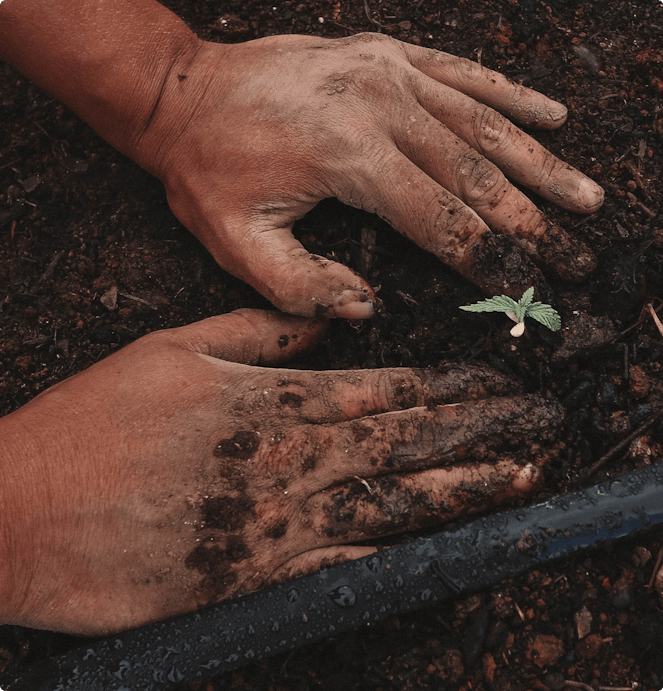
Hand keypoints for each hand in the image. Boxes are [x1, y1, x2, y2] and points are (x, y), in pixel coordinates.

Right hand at [0, 309, 562, 634]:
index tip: (497, 382)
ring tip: (519, 480)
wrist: (28, 510)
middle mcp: (287, 460)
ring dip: (460, 490)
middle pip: (404, 443)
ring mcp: (276, 522)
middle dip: (479, 432)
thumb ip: (257, 333)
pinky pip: (342, 564)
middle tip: (539, 426)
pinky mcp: (254, 575)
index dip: (449, 386)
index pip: (384, 390)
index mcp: (270, 401)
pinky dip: (397, 553)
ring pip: (391, 503)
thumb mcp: (174, 349)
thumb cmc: (94, 421)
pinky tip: (442, 546)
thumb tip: (324, 323)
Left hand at [136, 32, 603, 316]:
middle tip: (577, 257)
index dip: (490, 261)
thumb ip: (302, 288)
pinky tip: (552, 115)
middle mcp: (380, 106)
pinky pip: (463, 74)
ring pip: (484, 124)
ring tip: (584, 197)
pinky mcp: (385, 55)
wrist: (182, 94)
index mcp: (349, 157)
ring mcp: (387, 72)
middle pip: (477, 174)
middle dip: (532, 223)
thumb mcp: (237, 245)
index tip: (529, 290)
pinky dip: (510, 97)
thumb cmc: (207, 171)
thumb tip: (367, 307)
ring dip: (540, 164)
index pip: (440, 220)